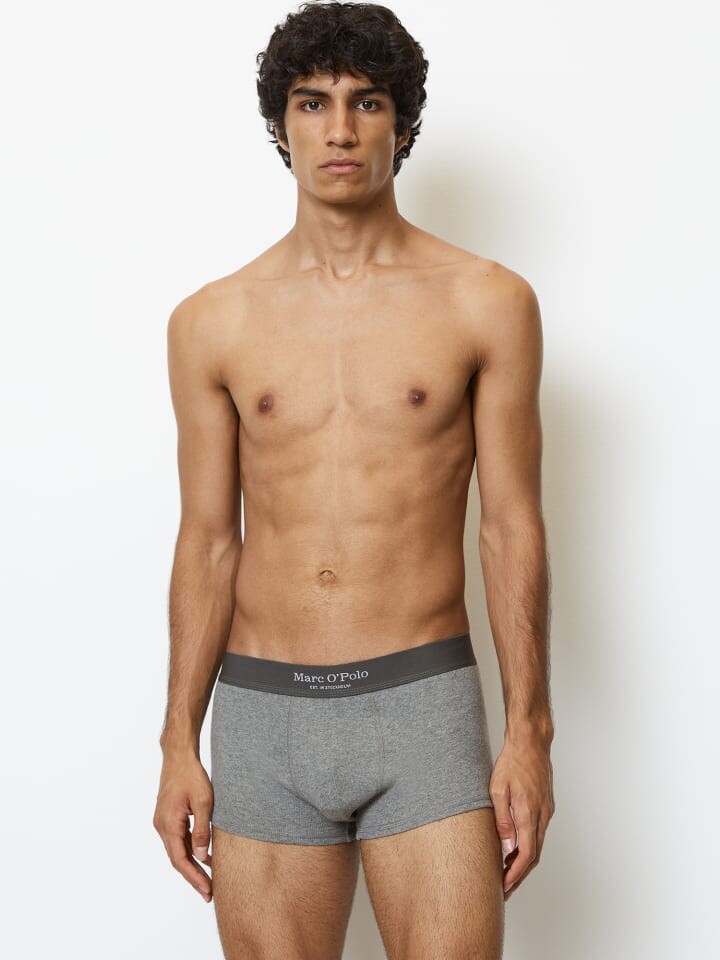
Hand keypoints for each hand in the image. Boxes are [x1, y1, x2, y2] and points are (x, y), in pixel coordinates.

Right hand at [153, 752, 213, 902]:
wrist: (178, 756)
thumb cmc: (191, 775)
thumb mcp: (204, 802)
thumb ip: (203, 829)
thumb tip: (202, 855)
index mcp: (168, 825)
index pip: (181, 860)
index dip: (194, 877)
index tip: (207, 890)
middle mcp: (162, 826)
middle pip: (177, 859)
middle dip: (193, 877)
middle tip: (209, 893)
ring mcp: (163, 821)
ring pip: (177, 850)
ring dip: (192, 864)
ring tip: (208, 879)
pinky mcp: (168, 817)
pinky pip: (178, 839)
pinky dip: (189, 850)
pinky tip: (203, 856)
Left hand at [489, 735, 554, 900]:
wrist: (531, 743)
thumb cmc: (512, 762)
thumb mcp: (498, 790)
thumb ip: (502, 821)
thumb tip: (505, 848)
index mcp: (529, 814)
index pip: (526, 855)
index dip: (516, 874)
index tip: (505, 886)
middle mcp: (542, 816)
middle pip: (534, 855)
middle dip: (519, 874)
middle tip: (505, 889)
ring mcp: (546, 811)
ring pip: (537, 845)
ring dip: (524, 861)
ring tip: (506, 872)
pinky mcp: (546, 806)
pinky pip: (538, 832)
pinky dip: (528, 846)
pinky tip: (515, 847)